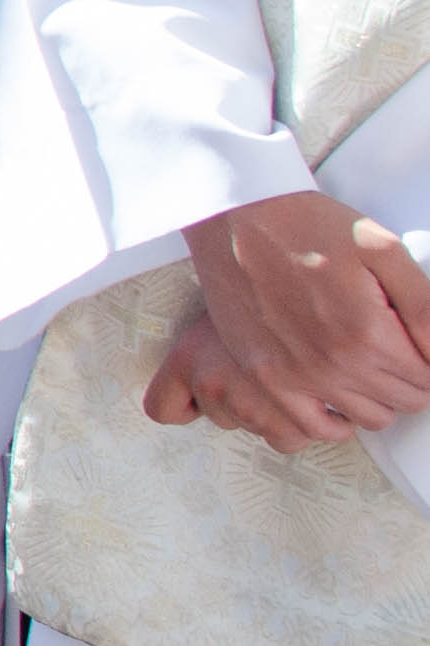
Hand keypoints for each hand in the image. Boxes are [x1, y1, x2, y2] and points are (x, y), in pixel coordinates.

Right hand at [166, 191, 429, 444]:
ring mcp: (296, 376)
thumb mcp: (384, 249)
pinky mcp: (265, 376)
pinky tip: (341, 394)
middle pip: (406, 400)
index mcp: (369, 333)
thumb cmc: (309, 224)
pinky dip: (337, 420)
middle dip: (414, 376)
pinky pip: (314, 427)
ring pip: (370, 418)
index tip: (418, 339)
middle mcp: (334, 364)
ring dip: (381, 396)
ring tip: (370, 362)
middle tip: (399, 344)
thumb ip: (426, 306)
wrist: (234, 217)